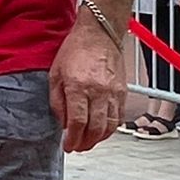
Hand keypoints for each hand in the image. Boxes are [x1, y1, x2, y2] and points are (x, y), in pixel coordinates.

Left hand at [50, 15, 124, 151]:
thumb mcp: (55, 74)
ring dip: (99, 139)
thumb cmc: (75, 49)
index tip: (68, 146)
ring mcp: (114, 92)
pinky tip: (101, 130)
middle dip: (85, 143)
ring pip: (110, 126)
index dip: (72, 139)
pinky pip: (119, 117)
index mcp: (78, 87)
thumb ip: (57, 101)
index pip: (77, 122)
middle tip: (78, 147)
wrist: (99, 32)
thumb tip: (63, 123)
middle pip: (95, 129)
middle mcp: (99, 91)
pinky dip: (110, 128)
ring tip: (88, 142)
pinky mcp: (123, 91)